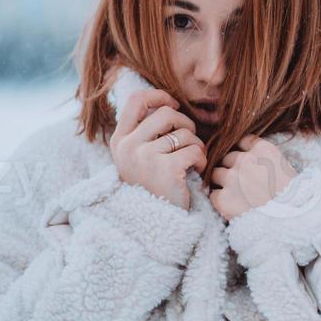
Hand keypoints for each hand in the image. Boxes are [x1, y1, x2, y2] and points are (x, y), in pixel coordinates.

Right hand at [110, 88, 206, 210]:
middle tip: (189, 142)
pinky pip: (193, 150)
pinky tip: (196, 171)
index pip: (136, 100)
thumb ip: (144, 133)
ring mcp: (144, 157)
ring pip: (183, 133)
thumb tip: (166, 102)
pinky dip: (201, 160)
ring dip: (196, 145)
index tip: (174, 106)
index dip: (159, 96)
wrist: (155, 224)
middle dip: (185, 124)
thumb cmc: (153, 187)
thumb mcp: (138, 158)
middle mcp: (128, 146)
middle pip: (166, 113)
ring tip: (193, 161)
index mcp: (119, 140)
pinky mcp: (164, 169)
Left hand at [209, 134, 297, 220]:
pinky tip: (232, 206)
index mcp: (263, 150)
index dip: (243, 152)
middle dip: (232, 168)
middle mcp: (245, 160)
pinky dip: (220, 200)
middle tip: (241, 183)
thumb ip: (264, 157)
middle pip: (227, 157)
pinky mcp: (223, 198)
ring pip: (216, 173)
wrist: (291, 220)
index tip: (247, 163)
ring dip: (223, 182)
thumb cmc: (292, 197)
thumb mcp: (284, 167)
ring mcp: (232, 178)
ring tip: (235, 195)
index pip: (242, 141)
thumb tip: (248, 155)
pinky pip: (213, 194)